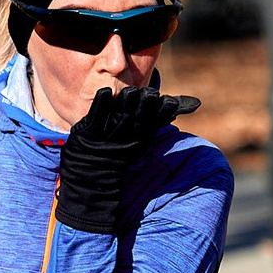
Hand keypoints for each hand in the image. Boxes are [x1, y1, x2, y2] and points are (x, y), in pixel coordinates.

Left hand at [56, 85, 201, 233]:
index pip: (153, 124)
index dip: (162, 112)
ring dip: (125, 102)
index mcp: (138, 141)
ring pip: (119, 117)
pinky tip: (106, 92)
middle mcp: (124, 141)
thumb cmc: (117, 153)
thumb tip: (185, 106)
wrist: (91, 180)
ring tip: (130, 92)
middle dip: (145, 105)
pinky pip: (96, 116)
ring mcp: (106, 139)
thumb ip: (156, 121)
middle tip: (150, 93)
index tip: (168, 101)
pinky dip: (102, 103)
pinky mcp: (88, 135)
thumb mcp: (138, 141)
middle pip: (137, 120)